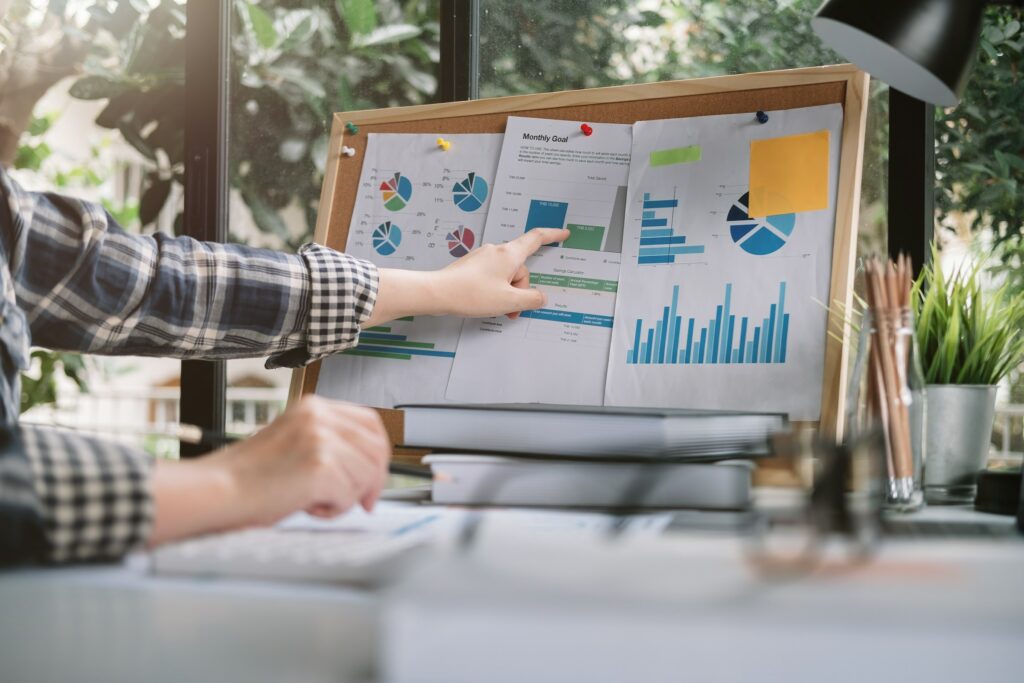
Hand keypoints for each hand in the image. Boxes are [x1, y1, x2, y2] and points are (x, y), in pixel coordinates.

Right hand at [148, 396, 390, 545]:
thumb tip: (370, 469)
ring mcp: (320, 439)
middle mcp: (319, 417)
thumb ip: (329, 444)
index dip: (377, 453)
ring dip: (347, 497)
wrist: (216, 491)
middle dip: (373, 481)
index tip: (372, 478)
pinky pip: (350, 496)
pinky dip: (334, 510)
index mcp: (313, 406)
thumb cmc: (249, 477)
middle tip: (361, 502)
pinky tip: (307, 506)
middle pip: (376, 449)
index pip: (370, 422)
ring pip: (367, 475)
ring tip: (313, 500)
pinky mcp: (320, 466)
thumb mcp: (295, 443)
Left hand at [435, 227, 570, 318]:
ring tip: (496, 308)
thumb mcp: (508, 301)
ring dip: (507, 293)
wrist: (437, 293)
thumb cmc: (470, 294)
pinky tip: (486, 302)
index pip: (537, 239)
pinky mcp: (473, 266)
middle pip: (520, 268)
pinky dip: (495, 290)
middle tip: (512, 309)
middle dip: (520, 289)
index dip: (553, 236)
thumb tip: (540, 297)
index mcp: (509, 254)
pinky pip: (492, 276)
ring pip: (506, 275)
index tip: (563, 234)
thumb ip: (530, 299)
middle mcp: (497, 251)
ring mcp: (483, 258)